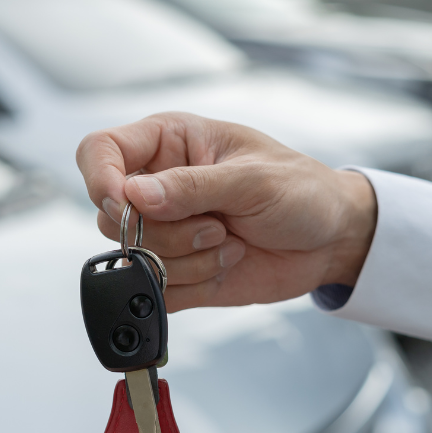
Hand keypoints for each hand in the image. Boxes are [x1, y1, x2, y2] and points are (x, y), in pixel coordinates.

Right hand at [76, 112, 376, 310]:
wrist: (332, 239)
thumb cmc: (301, 190)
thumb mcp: (253, 179)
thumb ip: (191, 186)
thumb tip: (133, 195)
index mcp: (168, 143)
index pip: (99, 151)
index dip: (100, 178)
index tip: (126, 204)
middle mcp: (157, 186)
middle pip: (111, 216)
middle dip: (166, 231)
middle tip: (216, 225)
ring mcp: (165, 231)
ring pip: (134, 257)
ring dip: (188, 259)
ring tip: (230, 242)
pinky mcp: (176, 272)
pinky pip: (157, 290)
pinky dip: (194, 283)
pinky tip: (227, 263)